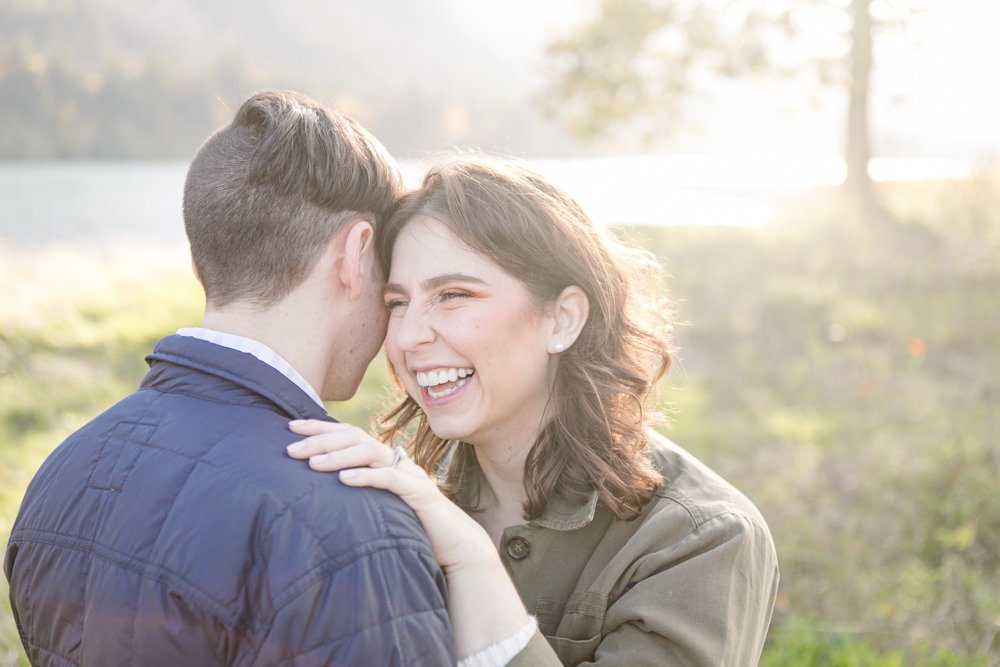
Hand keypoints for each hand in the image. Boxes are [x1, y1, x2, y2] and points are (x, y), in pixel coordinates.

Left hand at [287, 420, 494, 572]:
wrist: (455, 544)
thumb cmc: (412, 527)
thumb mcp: (377, 506)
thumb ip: (355, 495)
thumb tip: (314, 495)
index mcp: (383, 460)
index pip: (349, 434)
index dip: (320, 428)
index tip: (290, 427)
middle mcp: (395, 461)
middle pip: (356, 437)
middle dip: (321, 440)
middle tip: (290, 449)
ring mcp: (408, 474)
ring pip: (371, 452)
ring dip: (339, 456)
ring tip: (312, 464)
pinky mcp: (419, 493)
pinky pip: (391, 479)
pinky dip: (367, 477)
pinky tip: (344, 480)